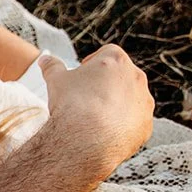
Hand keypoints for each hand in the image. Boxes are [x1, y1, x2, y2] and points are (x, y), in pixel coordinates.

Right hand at [39, 46, 154, 176]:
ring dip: (116, 104)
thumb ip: (52, 67)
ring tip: (94, 118)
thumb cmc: (71, 104)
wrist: (85, 139)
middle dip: (106, 84)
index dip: (92, 63)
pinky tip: (103, 132)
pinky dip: (122, 124)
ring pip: (131, 99)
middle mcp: (136, 77)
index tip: (82, 75)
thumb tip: (45, 60)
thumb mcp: (56, 80)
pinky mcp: (146, 124)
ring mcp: (144, 102)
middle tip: (86, 97)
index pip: (107, 52)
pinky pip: (134, 121)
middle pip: (122, 75)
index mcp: (116, 60)